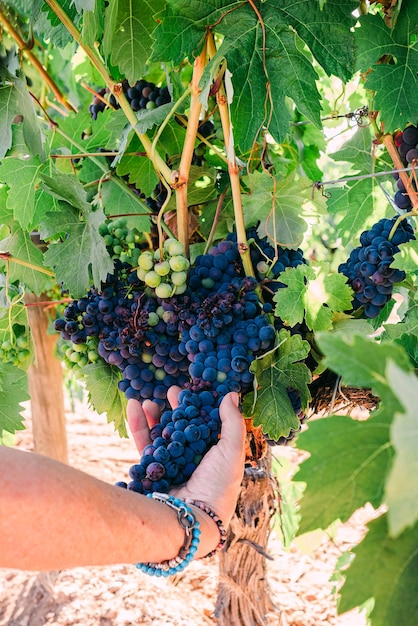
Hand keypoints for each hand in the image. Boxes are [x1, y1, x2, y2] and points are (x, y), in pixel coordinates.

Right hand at [127, 387, 245, 527]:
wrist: (191, 518)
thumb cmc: (218, 486)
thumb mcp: (232, 451)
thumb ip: (232, 422)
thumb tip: (231, 394)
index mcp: (214, 455)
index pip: (205, 425)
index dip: (199, 407)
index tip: (193, 390)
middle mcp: (192, 460)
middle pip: (181, 427)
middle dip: (175, 408)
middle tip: (170, 390)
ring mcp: (171, 466)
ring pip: (160, 434)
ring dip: (154, 415)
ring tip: (148, 400)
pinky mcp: (152, 471)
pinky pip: (144, 444)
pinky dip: (138, 425)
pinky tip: (134, 408)